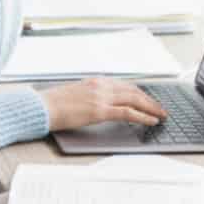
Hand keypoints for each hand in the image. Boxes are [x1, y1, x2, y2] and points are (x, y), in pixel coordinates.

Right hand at [41, 77, 167, 130]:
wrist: (41, 107)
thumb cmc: (52, 104)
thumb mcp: (74, 95)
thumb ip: (89, 97)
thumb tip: (97, 105)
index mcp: (94, 82)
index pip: (124, 85)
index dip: (140, 93)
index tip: (148, 99)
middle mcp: (100, 86)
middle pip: (133, 91)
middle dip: (150, 100)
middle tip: (161, 109)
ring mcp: (101, 97)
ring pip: (135, 99)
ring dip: (151, 107)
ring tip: (162, 115)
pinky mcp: (99, 110)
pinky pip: (128, 112)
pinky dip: (143, 116)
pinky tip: (152, 121)